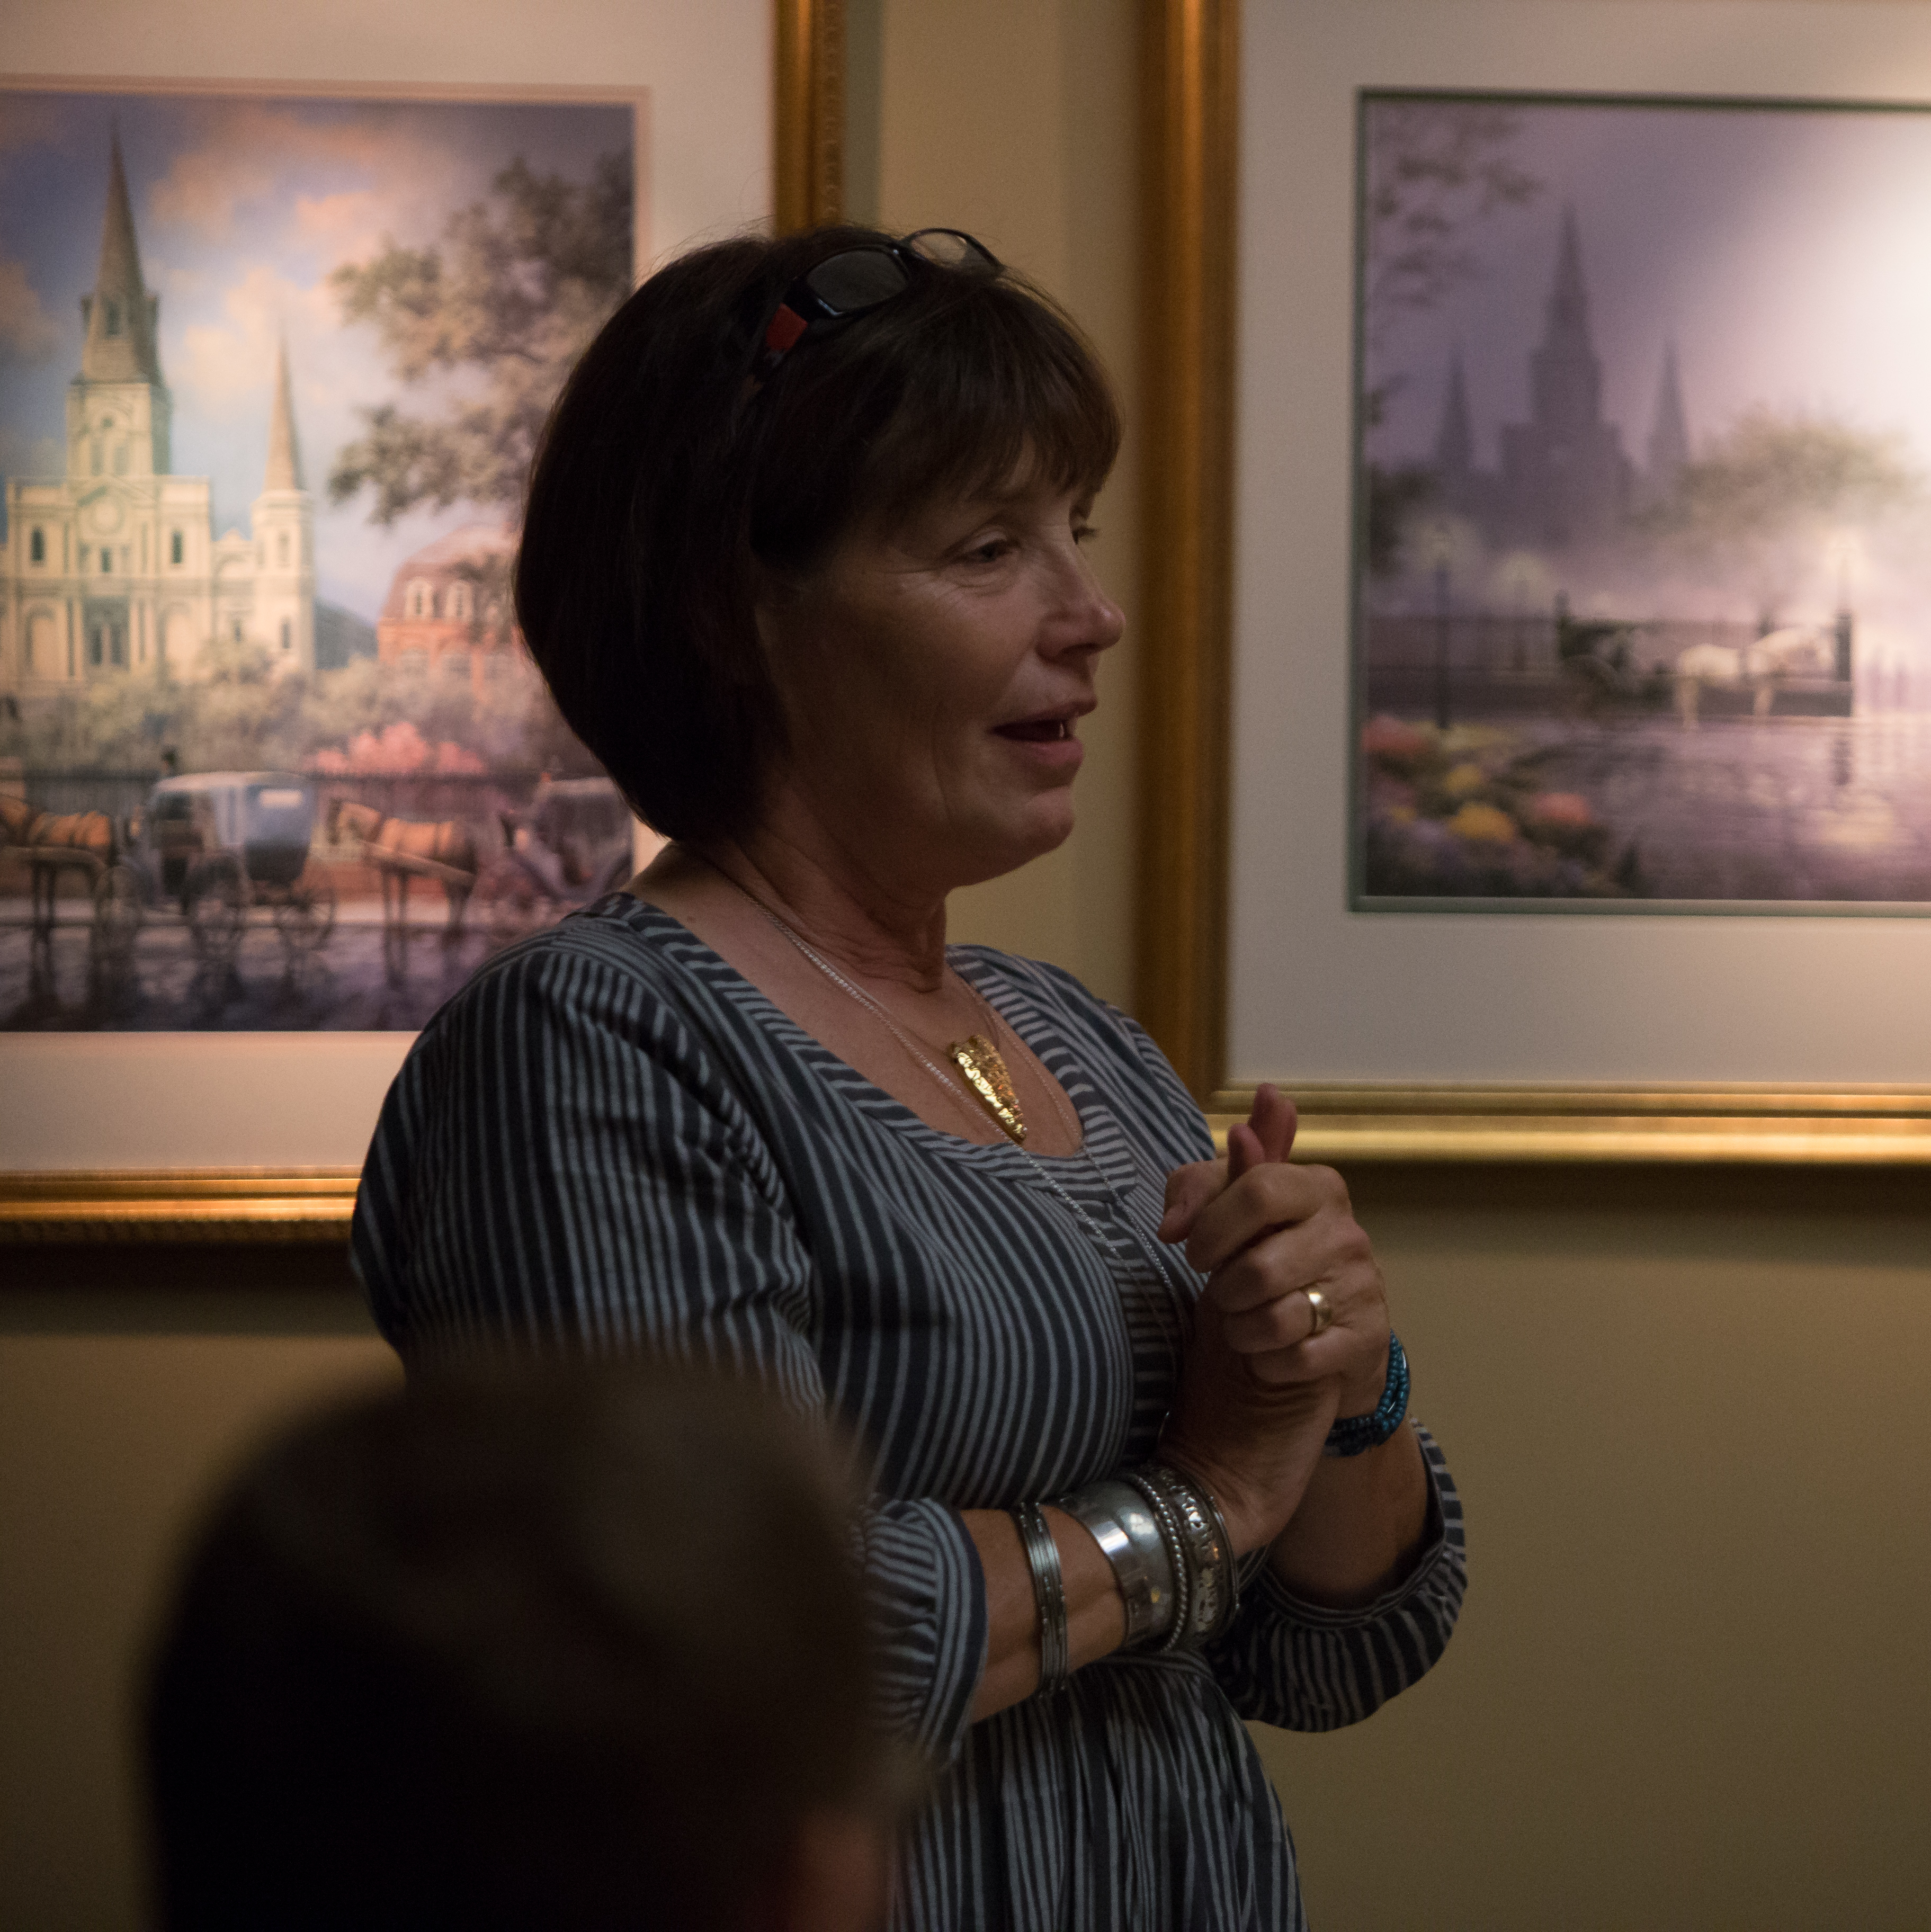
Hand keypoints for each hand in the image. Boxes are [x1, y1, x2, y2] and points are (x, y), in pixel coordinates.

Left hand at [1155, 1087, 1393, 1550]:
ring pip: (1273, 1315)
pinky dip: (1267, 1364)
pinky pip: (1296, 1356)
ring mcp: (1364, 1286)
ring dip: (1241, 1330)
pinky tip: (1269, 1357)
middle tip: (1221, 1295)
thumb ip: (1217, 1176)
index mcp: (1314, 1185)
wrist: (1313, 1351)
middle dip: (1222, 1289)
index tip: (1189, 1249)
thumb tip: (1241, 1132)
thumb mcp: (1227, 1219)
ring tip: (1245, 1325)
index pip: (1254, 1187)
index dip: (1209, 1225)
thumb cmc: (1259, 1269)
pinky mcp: (1367, 1340)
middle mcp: (1347, 1230)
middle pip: (1256, 1263)